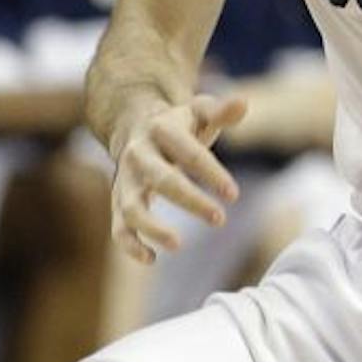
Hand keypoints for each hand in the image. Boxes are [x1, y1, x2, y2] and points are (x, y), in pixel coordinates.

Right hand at [109, 93, 246, 263]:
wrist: (133, 125)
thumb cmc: (177, 126)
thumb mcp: (197, 113)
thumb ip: (219, 112)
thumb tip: (242, 103)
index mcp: (160, 129)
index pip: (187, 152)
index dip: (210, 173)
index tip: (233, 194)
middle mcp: (138, 154)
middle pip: (160, 179)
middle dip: (189, 199)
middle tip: (220, 219)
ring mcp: (125, 179)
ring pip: (131, 206)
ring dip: (151, 227)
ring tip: (177, 244)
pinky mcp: (119, 201)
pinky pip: (118, 226)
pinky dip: (129, 244)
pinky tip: (151, 259)